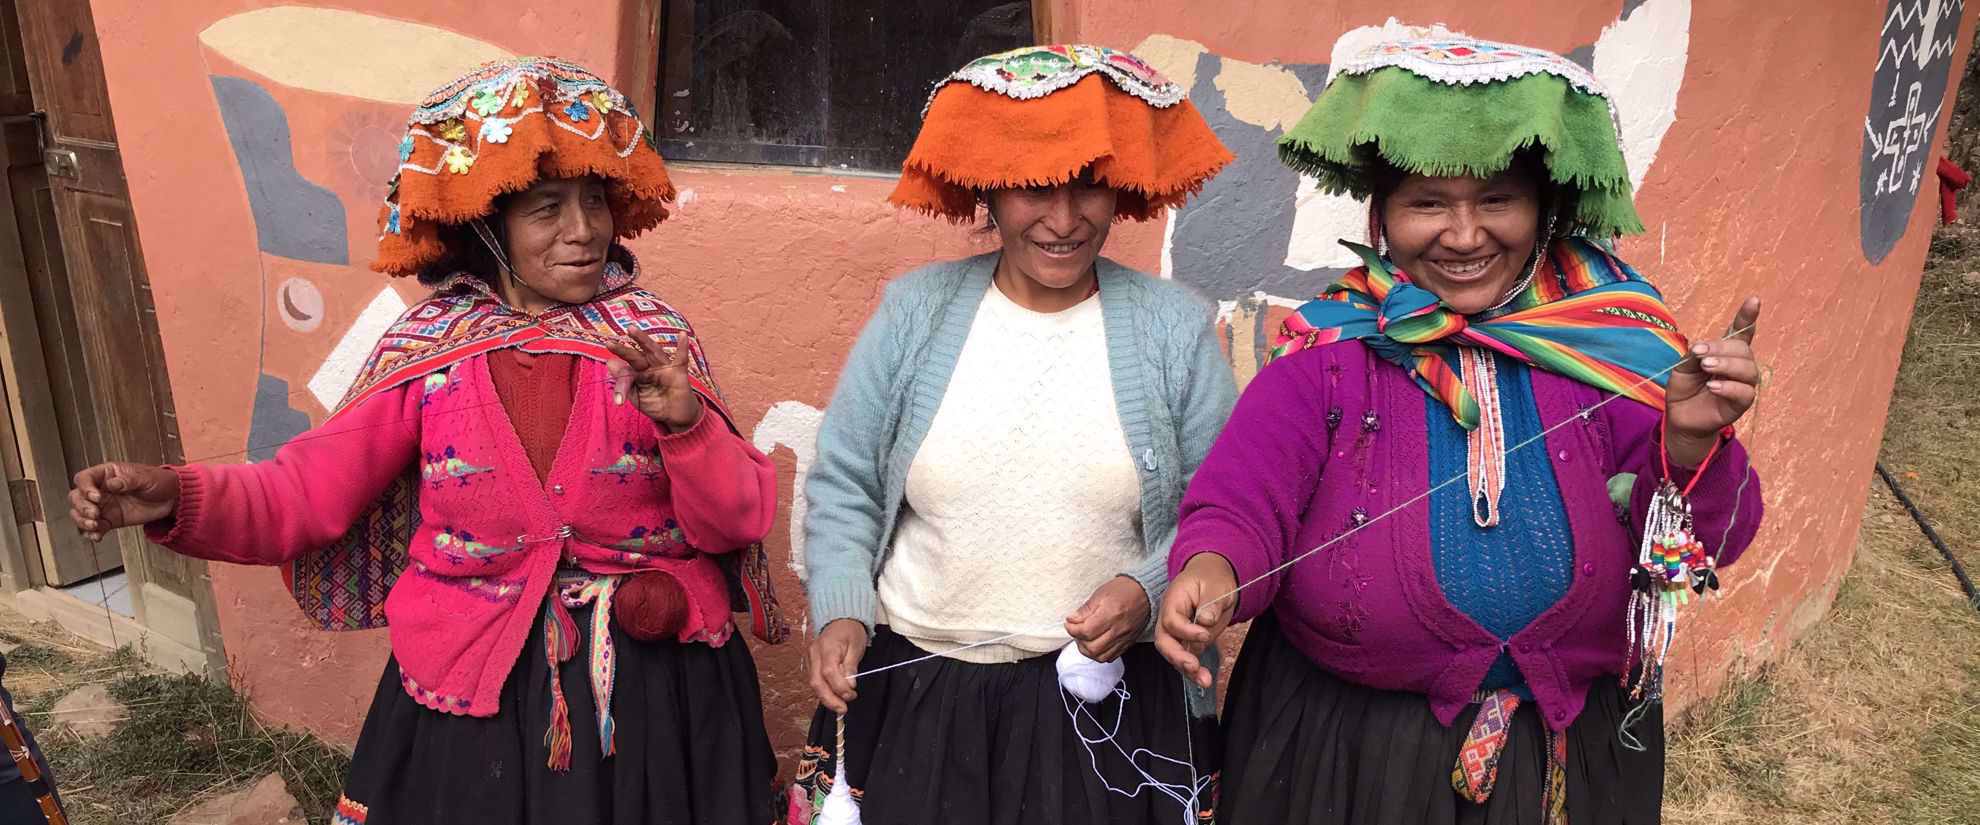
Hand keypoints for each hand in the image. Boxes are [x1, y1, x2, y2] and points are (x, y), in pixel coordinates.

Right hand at [68, 463, 179, 541]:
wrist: (172, 499)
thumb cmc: (160, 481)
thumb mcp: (146, 477)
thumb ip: (129, 481)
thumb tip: (112, 484)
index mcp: (108, 474)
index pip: (84, 478)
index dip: (85, 488)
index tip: (96, 497)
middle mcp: (101, 489)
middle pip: (76, 497)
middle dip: (81, 506)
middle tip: (95, 514)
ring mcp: (104, 505)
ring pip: (80, 513)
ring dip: (82, 521)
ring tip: (95, 525)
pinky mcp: (110, 520)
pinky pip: (95, 527)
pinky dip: (93, 533)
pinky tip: (97, 536)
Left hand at [606, 328, 702, 432]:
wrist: (675, 417)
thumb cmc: (655, 404)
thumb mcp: (636, 397)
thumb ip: (624, 383)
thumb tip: (609, 362)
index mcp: (637, 373)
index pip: (626, 374)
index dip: (621, 387)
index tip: (619, 401)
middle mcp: (649, 366)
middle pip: (635, 355)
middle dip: (623, 350)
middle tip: (608, 344)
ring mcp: (663, 367)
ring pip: (653, 351)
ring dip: (642, 340)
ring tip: (631, 329)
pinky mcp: (678, 372)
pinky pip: (681, 358)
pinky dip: (682, 347)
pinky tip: (682, 334)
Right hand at [808, 618, 867, 714]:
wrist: (841, 619)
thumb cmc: (850, 631)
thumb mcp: (856, 646)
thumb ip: (851, 666)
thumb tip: (850, 685)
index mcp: (826, 647)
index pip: (829, 672)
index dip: (839, 687)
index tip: (851, 694)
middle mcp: (814, 654)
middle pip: (816, 681)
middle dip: (829, 699)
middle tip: (842, 710)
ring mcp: (811, 658)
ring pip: (814, 683)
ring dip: (827, 697)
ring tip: (841, 706)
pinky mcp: (812, 663)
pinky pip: (816, 680)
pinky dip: (824, 690)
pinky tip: (835, 697)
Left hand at [1064, 576, 1149, 662]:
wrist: (1145, 593)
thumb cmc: (1123, 590)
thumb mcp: (1100, 594)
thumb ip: (1085, 609)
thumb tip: (1072, 620)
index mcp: (1110, 614)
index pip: (1086, 631)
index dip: (1073, 630)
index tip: (1069, 624)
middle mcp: (1118, 629)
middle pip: (1092, 648)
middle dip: (1079, 641)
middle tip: (1076, 631)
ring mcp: (1124, 639)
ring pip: (1100, 656)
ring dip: (1088, 650)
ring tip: (1084, 639)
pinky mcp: (1127, 643)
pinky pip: (1111, 657)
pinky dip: (1099, 654)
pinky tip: (1096, 644)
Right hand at [1154, 553, 1237, 689]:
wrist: (1213, 578)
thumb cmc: (1212, 578)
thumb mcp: (1216, 585)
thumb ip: (1211, 602)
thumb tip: (1205, 620)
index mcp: (1173, 599)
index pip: (1171, 620)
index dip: (1185, 630)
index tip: (1205, 635)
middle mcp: (1169, 617)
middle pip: (1164, 640)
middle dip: (1177, 656)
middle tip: (1193, 666)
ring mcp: (1176, 631)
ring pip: (1173, 653)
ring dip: (1187, 669)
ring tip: (1205, 680)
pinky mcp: (1186, 642)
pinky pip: (1185, 658)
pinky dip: (1194, 671)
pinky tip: (1205, 679)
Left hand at [1665, 297, 1761, 465]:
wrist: (1680, 416)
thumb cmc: (1684, 388)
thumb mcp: (1683, 367)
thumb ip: (1694, 355)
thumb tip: (1703, 347)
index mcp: (1725, 352)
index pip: (1741, 332)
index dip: (1747, 317)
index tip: (1753, 300)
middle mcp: (1738, 366)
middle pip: (1742, 350)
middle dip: (1722, 348)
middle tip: (1700, 353)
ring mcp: (1742, 384)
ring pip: (1748, 369)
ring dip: (1726, 365)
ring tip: (1706, 366)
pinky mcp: (1741, 404)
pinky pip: (1746, 393)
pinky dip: (1730, 387)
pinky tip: (1713, 386)